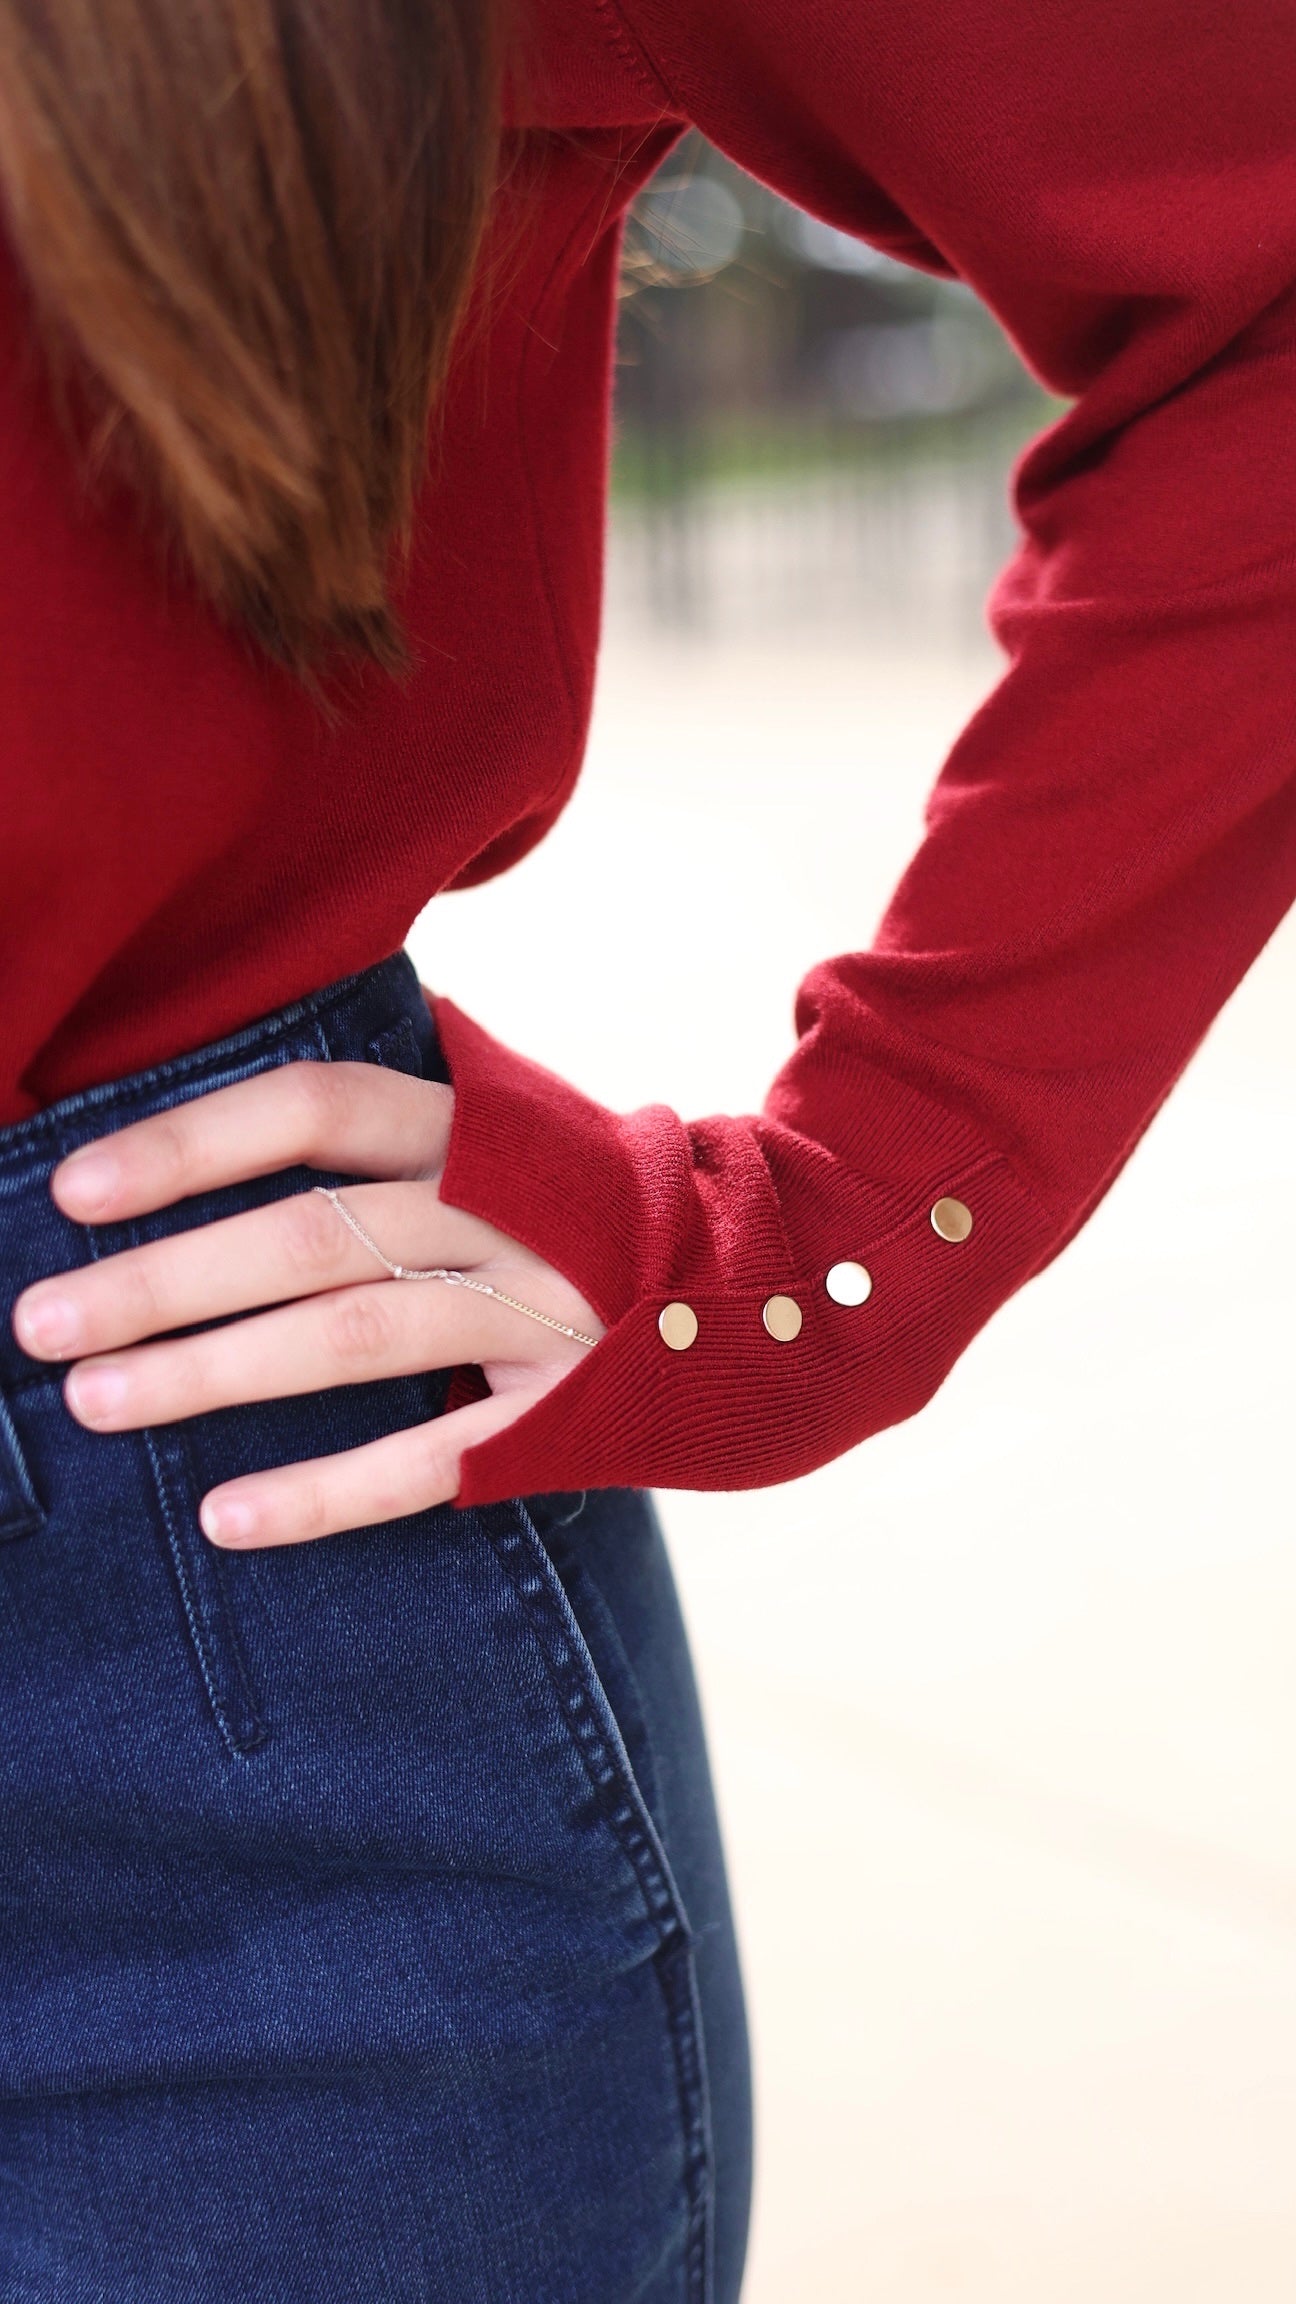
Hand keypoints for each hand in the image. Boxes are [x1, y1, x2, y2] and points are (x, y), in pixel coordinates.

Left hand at [10, 1064, 603, 1547]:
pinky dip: (325, 1493)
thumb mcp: (510, 1129)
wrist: (767, 1281)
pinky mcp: (564, 1413)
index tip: (76, 1190)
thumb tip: (229, 1107)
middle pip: (313, 1236)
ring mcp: (541, 1313)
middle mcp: (506, 1210)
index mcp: (478, 1128)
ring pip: (354, 1340)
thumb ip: (396, 1119)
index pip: (316, 1109)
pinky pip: (432, 1463)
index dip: (193, 1142)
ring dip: (215, 1372)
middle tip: (41, 1323)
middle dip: (166, 1281)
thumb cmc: (585, 1204)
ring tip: (95, 1400)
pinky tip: (226, 1518)